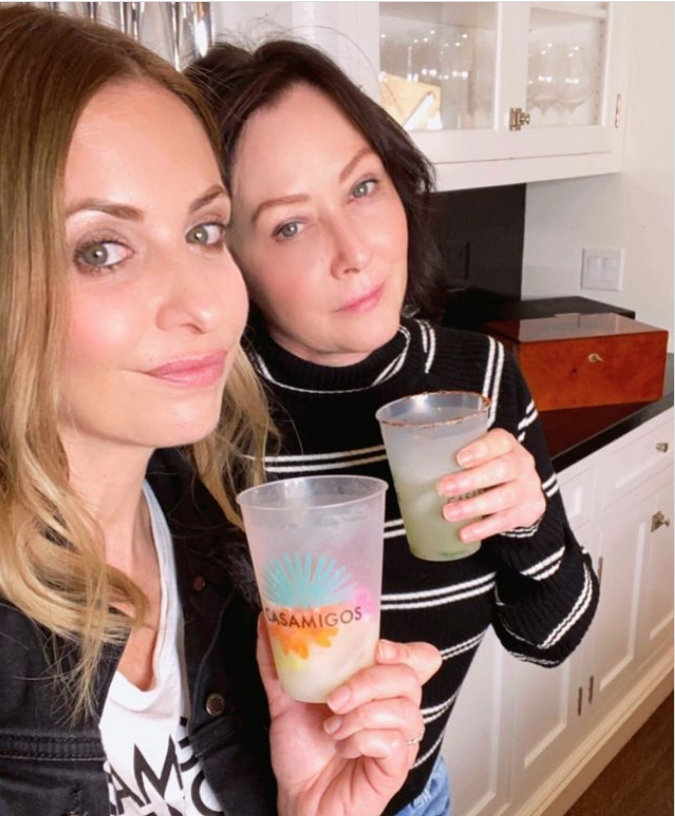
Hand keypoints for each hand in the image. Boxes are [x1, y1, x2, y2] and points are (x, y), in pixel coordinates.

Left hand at [256, 618, 440, 815]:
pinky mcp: (396, 765)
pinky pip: (394, 741)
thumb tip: (264, 620)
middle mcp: (394, 707)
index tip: (376, 649)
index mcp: (376, 685)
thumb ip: (277, 661)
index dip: (404, 649)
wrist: (298, 800)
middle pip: (410, 676)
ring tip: (332, 729)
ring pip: (404, 708)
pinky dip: (362, 741)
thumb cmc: (301, 753)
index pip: (417, 657)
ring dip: (361, 715)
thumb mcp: (284, 700)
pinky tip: (344, 749)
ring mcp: (399, 737)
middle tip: (334, 698)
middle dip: (370, 681)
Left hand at [437, 428, 545, 541]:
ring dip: (474, 506)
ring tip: (449, 513)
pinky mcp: (529, 510)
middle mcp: (522, 463)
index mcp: (506, 444)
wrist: (524, 489)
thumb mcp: (480, 455)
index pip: (498, 441)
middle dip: (471, 480)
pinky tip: (465, 533)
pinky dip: (484, 528)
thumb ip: (456, 455)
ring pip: (504, 497)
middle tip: (443, 488)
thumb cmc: (490, 467)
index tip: (459, 459)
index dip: (480, 450)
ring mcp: (528, 487)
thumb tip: (409, 464)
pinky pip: (506, 521)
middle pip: (502, 469)